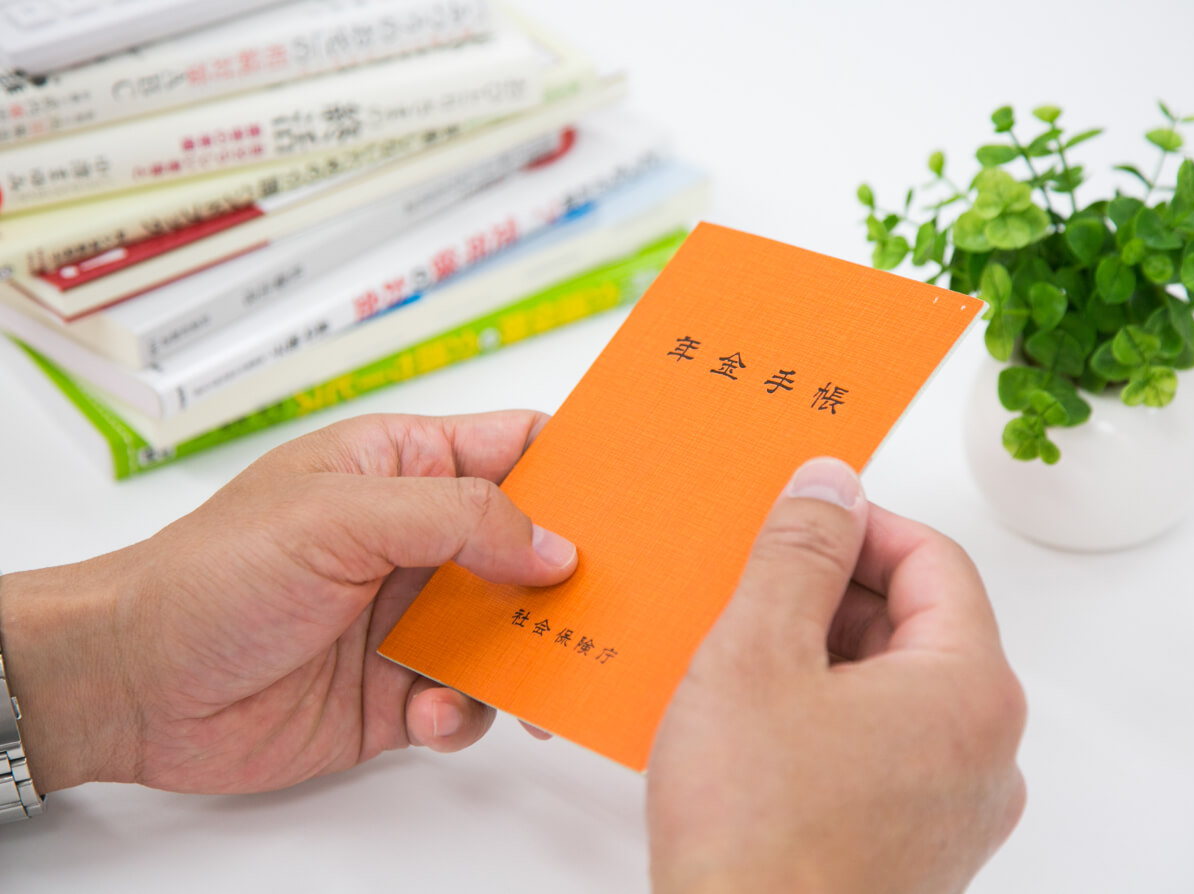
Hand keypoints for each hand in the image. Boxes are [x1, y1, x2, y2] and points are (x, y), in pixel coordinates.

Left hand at [0, 412, 576, 794]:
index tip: (640, 488)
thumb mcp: (340, 518)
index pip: (514, 449)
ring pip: (512, 630)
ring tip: (539, 678)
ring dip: (531, 654)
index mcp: (404, 470)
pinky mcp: (401, 690)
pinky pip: (471, 699)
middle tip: (620, 600)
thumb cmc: (215, 574)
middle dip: (573, 575)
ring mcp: (412, 617)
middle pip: (531, 547)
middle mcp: (418, 542)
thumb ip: (457, 519)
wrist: (135, 685)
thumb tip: (556, 545)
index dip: (578, 463)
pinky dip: (467, 710)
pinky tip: (428, 710)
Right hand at [647, 457, 1025, 893]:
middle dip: (832, 593)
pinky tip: (753, 726)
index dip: (860, 524)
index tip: (799, 518)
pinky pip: (877, 747)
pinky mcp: (910, 848)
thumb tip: (829, 484)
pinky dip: (823, 716)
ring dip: (820, 656)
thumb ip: (798, 553)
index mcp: (969, 692)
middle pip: (917, 624)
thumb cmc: (757, 836)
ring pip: (892, 689)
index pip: (935, 561)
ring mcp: (949, 810)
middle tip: (754, 586)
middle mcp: (981, 754)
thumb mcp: (757, 655)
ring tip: (740, 659)